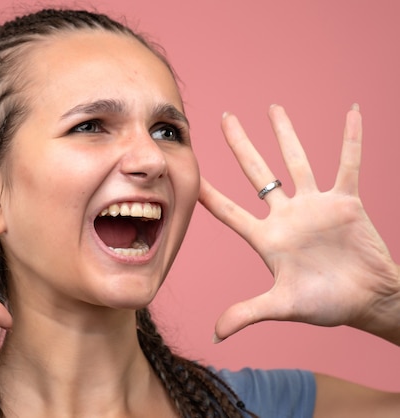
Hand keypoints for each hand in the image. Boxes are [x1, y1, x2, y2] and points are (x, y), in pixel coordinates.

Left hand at [200, 105, 399, 342]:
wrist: (368, 301)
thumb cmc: (325, 304)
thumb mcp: (282, 306)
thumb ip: (247, 313)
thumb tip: (215, 334)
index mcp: (266, 238)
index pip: (228, 211)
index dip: (208, 195)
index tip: (189, 173)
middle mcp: (286, 215)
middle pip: (257, 172)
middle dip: (240, 145)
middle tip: (224, 119)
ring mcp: (315, 205)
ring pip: (296, 161)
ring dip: (285, 133)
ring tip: (273, 107)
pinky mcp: (346, 202)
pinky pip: (348, 164)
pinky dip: (351, 139)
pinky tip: (352, 112)